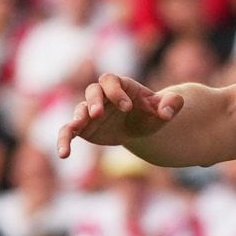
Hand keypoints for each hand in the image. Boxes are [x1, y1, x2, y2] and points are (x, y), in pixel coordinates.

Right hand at [56, 74, 180, 157]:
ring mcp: (90, 112)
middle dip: (94, 101)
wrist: (141, 127)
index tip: (128, 107)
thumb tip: (166, 113)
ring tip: (78, 126)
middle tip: (98, 114)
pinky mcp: (83, 128)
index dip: (116, 92)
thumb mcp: (165, 109)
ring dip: (77, 116)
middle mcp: (102, 96)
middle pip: (92, 91)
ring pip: (78, 109)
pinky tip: (64, 154)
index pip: (111, 81)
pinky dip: (63, 140)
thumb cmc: (151, 113)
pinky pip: (67, 132)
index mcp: (121, 86)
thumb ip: (172, 105)